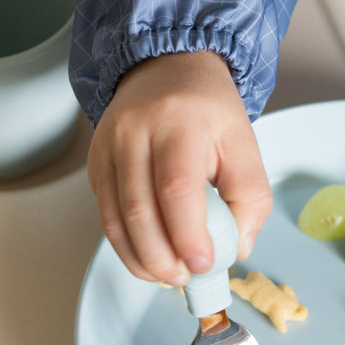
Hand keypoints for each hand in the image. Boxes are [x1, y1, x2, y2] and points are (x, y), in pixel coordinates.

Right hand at [86, 50, 272, 284]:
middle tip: (186, 277)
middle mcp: (135, 131)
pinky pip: (105, 213)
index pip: (176, 187)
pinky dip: (125, 244)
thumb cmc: (207, 107)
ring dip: (141, 258)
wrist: (166, 67)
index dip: (187, 234)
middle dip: (162, 256)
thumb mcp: (243, 141)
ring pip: (115, 217)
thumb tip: (237, 246)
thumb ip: (249, 194)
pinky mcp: (95, 162)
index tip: (204, 264)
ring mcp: (108, 146)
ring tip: (168, 275)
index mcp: (179, 122)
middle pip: (139, 208)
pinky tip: (147, 256)